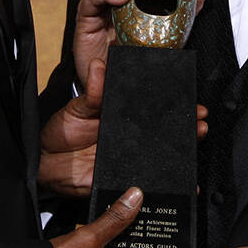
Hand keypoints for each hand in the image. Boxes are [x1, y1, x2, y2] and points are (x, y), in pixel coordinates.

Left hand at [39, 59, 208, 196]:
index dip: (174, 105)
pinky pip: (149, 179)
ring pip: (161, 154)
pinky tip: (185, 181)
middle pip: (164, 132)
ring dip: (182, 151)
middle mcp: (130, 137)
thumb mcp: (78, 107)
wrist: (46, 161)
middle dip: (187, 127)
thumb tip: (98, 66)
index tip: (191, 100)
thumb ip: (92, 91)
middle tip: (200, 122)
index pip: (153, 109)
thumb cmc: (62, 130)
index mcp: (122, 117)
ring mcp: (129, 157)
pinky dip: (166, 182)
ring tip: (196, 139)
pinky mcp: (123, 177)